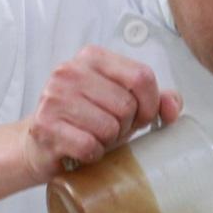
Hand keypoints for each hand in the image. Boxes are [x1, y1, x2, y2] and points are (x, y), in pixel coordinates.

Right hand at [20, 46, 182, 182]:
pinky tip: (81, 149)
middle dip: (125, 126)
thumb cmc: (86, 121)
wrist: (40, 144)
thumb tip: (172, 108)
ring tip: (93, 137)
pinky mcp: (45, 126)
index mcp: (93, 57)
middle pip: (127, 105)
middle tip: (108, 130)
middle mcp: (70, 71)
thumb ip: (155, 99)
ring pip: (109, 127)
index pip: (142, 76)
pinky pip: (90, 146)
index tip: (142, 117)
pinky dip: (92, 155)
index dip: (150, 104)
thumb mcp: (123, 103)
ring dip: (107, 141)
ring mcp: (54, 97)